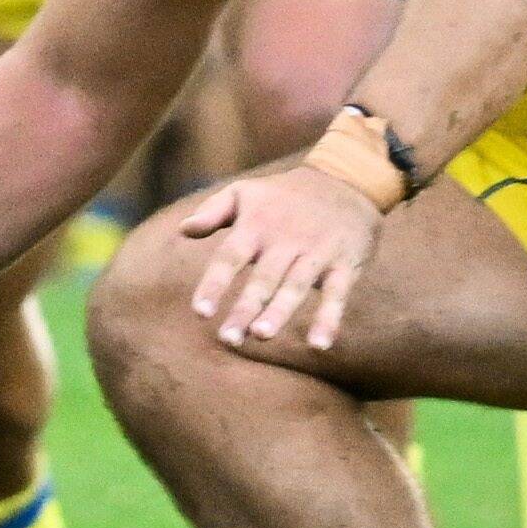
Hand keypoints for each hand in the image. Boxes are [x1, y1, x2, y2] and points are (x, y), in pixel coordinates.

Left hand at [179, 164, 381, 353]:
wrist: (344, 182)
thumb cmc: (283, 195)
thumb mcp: (244, 192)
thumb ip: (212, 212)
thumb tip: (182, 230)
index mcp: (256, 225)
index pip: (230, 257)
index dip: (215, 284)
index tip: (200, 312)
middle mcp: (285, 240)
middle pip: (262, 279)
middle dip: (245, 309)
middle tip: (228, 339)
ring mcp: (316, 253)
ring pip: (295, 287)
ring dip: (279, 312)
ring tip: (261, 336)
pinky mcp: (344, 265)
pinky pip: (337, 294)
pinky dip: (329, 319)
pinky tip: (320, 345)